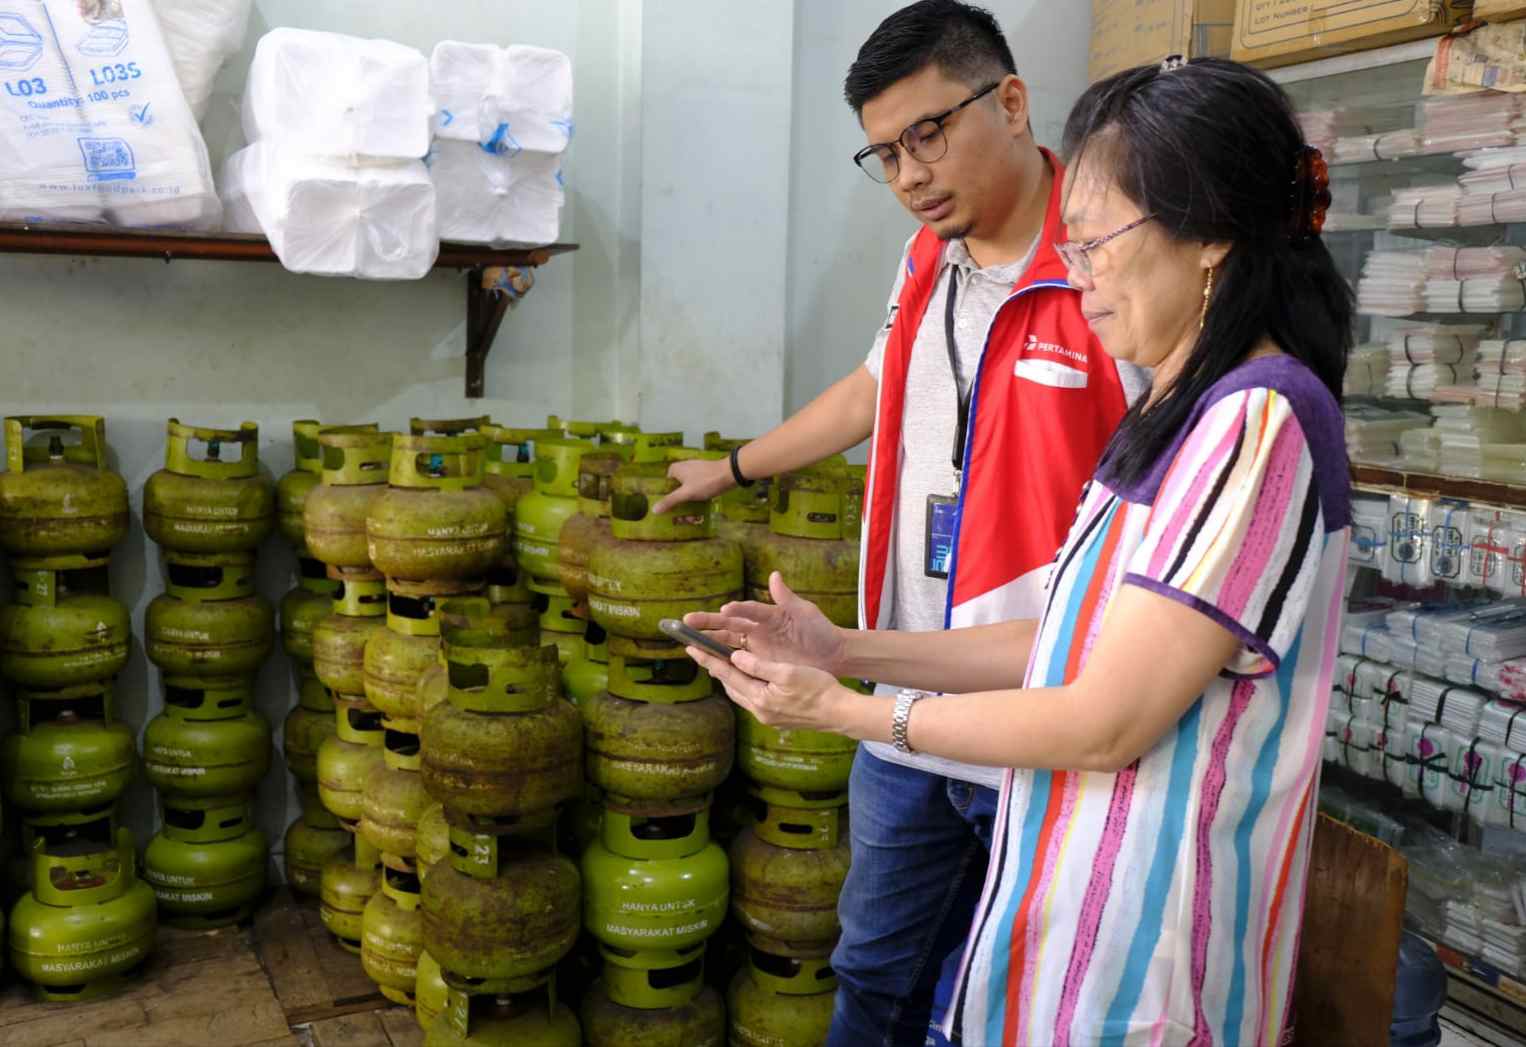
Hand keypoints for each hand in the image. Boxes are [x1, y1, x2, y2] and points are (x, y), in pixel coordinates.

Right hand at [652, 457, 734, 515]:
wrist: (730, 473)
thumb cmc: (705, 482)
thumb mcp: (686, 493)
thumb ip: (670, 501)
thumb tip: (653, 510)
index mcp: (675, 469)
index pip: (665, 485)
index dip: (666, 498)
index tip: (669, 511)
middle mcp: (683, 468)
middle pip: (676, 489)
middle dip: (679, 504)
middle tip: (682, 518)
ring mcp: (695, 471)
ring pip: (687, 490)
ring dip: (689, 503)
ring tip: (692, 518)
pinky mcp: (705, 476)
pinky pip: (697, 488)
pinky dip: (697, 498)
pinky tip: (701, 507)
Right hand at [684, 572, 847, 674]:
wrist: (832, 656)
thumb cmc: (820, 630)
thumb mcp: (805, 612)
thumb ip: (787, 597)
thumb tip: (774, 575)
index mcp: (767, 614)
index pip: (747, 611)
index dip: (736, 610)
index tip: (725, 609)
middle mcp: (757, 629)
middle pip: (728, 625)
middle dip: (707, 623)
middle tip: (686, 621)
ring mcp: (756, 647)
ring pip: (726, 643)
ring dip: (708, 642)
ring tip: (688, 642)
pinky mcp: (758, 664)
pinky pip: (736, 662)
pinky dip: (721, 661)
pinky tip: (705, 662)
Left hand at [686, 644, 852, 731]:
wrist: (839, 713)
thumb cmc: (818, 688)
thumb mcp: (787, 671)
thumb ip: (758, 665)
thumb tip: (734, 657)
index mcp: (760, 698)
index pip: (727, 675)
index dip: (708, 659)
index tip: (690, 647)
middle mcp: (760, 710)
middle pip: (730, 686)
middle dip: (715, 669)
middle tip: (701, 653)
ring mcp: (768, 716)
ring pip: (741, 694)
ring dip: (730, 678)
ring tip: (719, 664)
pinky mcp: (777, 717)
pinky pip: (753, 699)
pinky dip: (745, 685)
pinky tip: (747, 678)